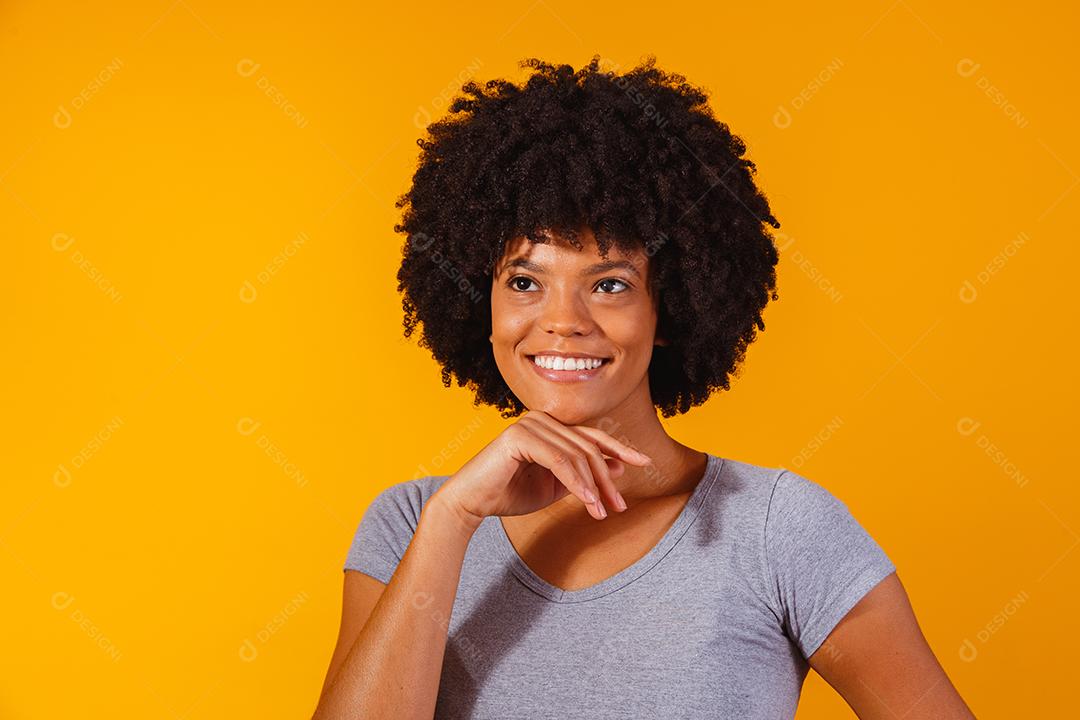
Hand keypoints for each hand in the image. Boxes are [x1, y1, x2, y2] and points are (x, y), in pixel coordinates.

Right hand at [435, 410, 651, 527]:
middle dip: (607, 480)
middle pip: (588, 448)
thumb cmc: (510, 493)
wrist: (472, 502)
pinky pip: (559, 461)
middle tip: (618, 507)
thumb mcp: (556, 485)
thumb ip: (583, 474)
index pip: (592, 436)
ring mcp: (529, 424)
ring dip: (593, 487)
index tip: (644, 463)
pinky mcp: (519, 436)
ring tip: (602, 513)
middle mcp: (541, 419)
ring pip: (576, 456)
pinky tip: (587, 502)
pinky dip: (576, 483)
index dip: (620, 448)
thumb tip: (618, 465)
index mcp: (550, 425)